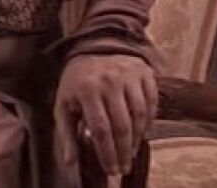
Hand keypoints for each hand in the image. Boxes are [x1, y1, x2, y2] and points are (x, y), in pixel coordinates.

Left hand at [54, 53, 156, 180]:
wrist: (94, 48)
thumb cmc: (77, 82)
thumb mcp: (65, 104)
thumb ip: (66, 134)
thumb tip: (70, 163)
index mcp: (87, 89)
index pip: (101, 129)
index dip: (107, 153)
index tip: (111, 169)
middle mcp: (109, 81)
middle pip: (121, 125)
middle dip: (123, 152)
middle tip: (123, 168)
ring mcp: (128, 75)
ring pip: (138, 116)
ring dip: (136, 139)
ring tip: (131, 153)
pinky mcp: (143, 73)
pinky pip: (151, 102)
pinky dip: (148, 121)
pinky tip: (142, 133)